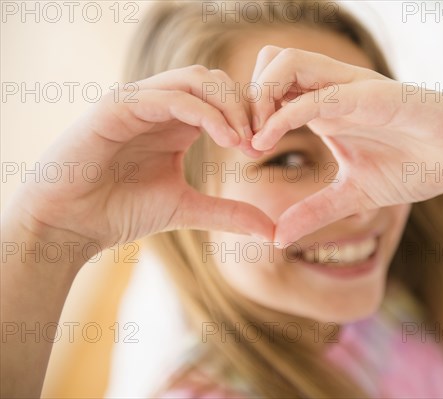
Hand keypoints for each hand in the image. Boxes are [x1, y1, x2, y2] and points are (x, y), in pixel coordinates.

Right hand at [12, 66, 273, 251]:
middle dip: (245, 107)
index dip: (250, 116)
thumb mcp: (186, 208)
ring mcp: (138, 102)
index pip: (223, 99)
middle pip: (216, 81)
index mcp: (176, 122)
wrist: (70, 225)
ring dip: (229, 106)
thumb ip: (228, 213)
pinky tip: (224, 138)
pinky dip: (204, 112)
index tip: (265, 148)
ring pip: (196, 80)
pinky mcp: (118, 107)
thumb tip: (271, 231)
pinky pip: (170, 96)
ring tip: (244, 142)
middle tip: (260, 143)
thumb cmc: (120, 212)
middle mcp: (160, 106)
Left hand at [250, 46, 442, 243]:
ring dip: (259, 97)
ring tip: (255, 140)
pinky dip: (284, 114)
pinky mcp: (373, 94)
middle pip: (267, 64)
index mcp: (324, 107)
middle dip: (243, 99)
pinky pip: (319, 94)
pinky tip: (267, 141)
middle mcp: (332, 89)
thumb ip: (315, 211)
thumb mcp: (353, 195)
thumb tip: (277, 239)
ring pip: (285, 63)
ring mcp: (351, 88)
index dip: (245, 114)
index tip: (237, 151)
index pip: (268, 89)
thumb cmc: (415, 167)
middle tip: (238, 140)